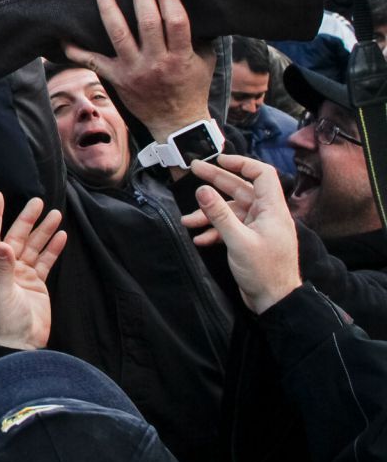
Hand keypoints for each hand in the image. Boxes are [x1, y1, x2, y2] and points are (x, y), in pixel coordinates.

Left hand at [0, 192, 66, 350]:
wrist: (20, 345)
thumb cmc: (3, 321)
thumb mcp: (1, 292)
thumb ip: (3, 267)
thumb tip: (1, 242)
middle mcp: (4, 267)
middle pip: (16, 236)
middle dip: (27, 219)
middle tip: (38, 201)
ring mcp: (21, 275)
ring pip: (33, 246)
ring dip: (44, 231)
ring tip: (56, 214)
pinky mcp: (36, 283)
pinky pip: (45, 260)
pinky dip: (53, 248)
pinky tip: (61, 236)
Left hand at [63, 0, 215, 145]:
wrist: (175, 122)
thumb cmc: (191, 86)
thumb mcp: (204, 60)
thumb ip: (199, 34)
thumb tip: (196, 2)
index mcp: (180, 56)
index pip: (176, 22)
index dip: (169, 0)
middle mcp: (155, 63)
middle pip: (147, 23)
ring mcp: (133, 71)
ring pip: (118, 35)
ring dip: (109, 10)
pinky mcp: (116, 78)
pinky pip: (92, 62)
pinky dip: (76, 50)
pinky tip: (64, 36)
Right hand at [179, 155, 301, 313]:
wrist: (275, 302)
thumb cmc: (264, 272)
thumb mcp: (238, 241)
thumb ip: (219, 214)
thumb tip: (202, 190)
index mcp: (272, 210)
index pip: (261, 174)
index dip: (241, 163)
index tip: (219, 160)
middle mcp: (266, 215)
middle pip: (240, 188)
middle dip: (216, 181)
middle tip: (194, 170)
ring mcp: (257, 228)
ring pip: (231, 210)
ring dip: (209, 213)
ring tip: (187, 220)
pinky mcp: (249, 240)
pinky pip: (230, 227)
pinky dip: (214, 230)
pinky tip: (200, 238)